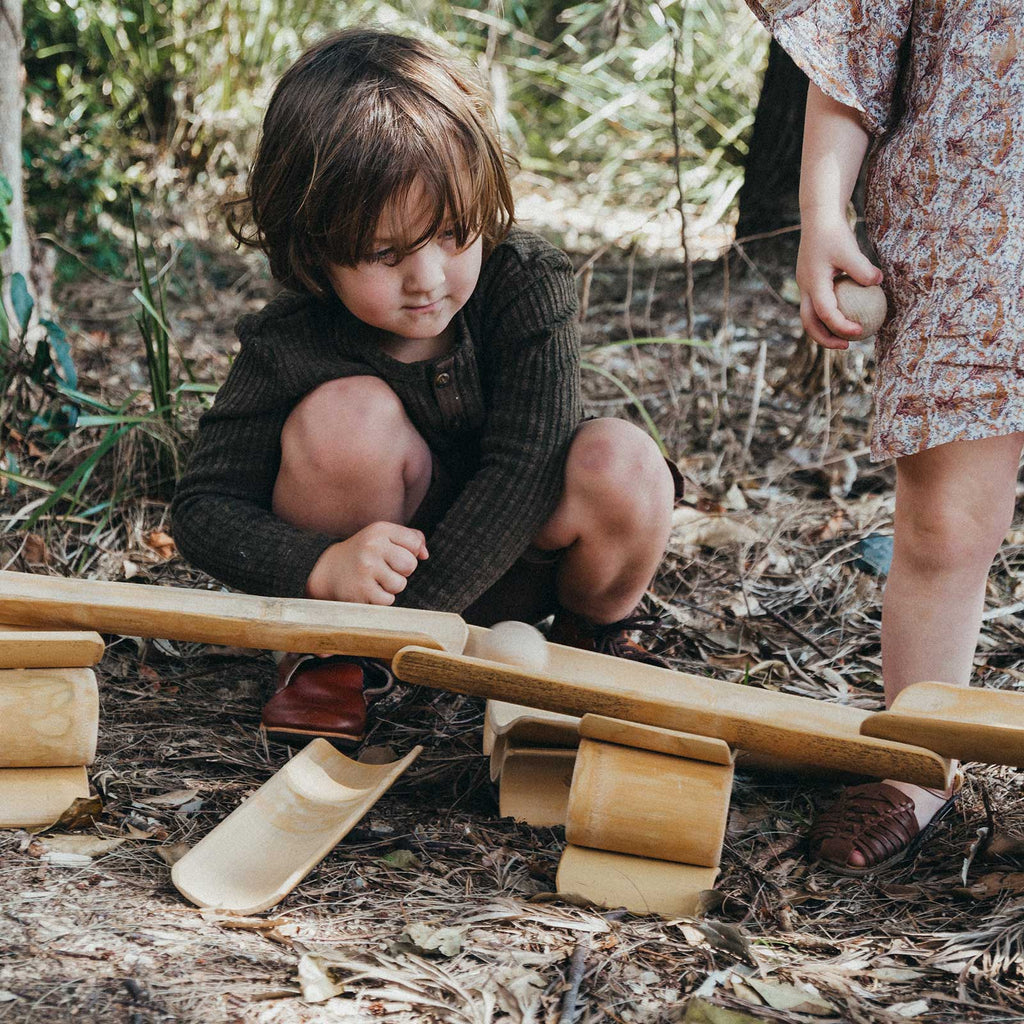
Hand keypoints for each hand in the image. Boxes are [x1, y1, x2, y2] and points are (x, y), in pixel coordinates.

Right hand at [305, 522, 428, 603]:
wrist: (329, 571)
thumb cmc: (365, 554)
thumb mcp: (384, 537)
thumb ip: (410, 539)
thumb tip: (425, 554)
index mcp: (380, 530)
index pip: (415, 543)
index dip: (409, 553)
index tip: (394, 554)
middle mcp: (372, 546)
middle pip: (410, 565)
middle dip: (402, 571)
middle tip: (384, 569)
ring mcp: (366, 568)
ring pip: (400, 584)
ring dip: (390, 587)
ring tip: (374, 579)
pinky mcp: (362, 590)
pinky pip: (387, 600)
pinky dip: (380, 599)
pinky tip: (367, 589)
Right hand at [796, 212, 882, 349]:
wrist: (818, 219)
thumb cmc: (834, 233)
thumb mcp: (850, 249)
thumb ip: (862, 268)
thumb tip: (878, 282)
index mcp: (813, 283)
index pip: (825, 313)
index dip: (841, 326)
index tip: (860, 331)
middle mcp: (806, 288)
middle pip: (810, 323)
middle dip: (826, 339)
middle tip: (847, 345)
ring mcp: (806, 287)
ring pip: (811, 317)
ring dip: (826, 330)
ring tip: (848, 335)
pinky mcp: (811, 283)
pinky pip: (819, 305)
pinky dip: (830, 315)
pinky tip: (850, 313)